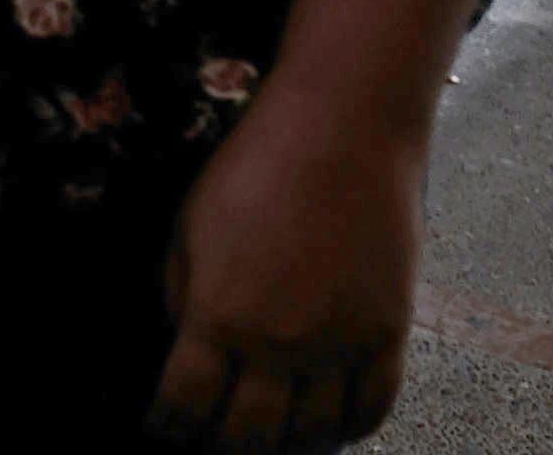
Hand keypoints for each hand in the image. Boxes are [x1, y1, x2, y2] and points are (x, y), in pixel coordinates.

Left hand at [148, 84, 420, 452]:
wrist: (341, 130)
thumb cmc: (252, 166)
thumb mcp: (189, 225)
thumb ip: (182, 294)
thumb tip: (184, 346)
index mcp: (218, 315)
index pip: (185, 406)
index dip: (169, 430)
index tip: (163, 434)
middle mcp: (279, 344)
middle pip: (249, 439)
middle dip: (223, 450)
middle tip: (214, 444)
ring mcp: (339, 345)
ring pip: (312, 437)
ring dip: (285, 447)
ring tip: (268, 440)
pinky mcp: (388, 334)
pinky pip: (371, 411)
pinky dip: (347, 431)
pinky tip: (327, 427)